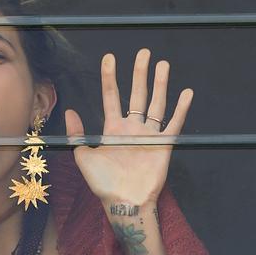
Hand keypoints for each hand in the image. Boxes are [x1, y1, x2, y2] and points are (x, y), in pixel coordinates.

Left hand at [64, 48, 193, 204]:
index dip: (110, 78)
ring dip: (160, 85)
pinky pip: (174, 124)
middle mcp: (131, 129)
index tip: (110, 57)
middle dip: (139, 74)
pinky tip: (186, 92)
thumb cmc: (102, 184)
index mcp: (112, 130)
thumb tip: (69, 111)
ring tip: (163, 65)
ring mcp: (148, 136)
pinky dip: (181, 109)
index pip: (111, 97)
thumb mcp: (83, 158)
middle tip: (143, 52)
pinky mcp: (163, 146)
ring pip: (156, 104)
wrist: (123, 202)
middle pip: (136, 95)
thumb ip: (77, 135)